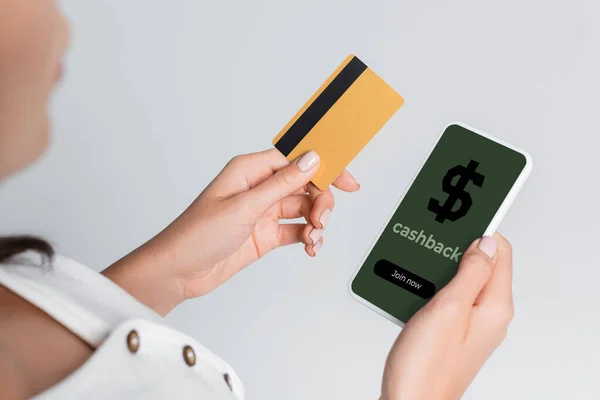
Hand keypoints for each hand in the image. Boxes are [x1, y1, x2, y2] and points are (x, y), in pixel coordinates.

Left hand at [104, 149, 358, 314]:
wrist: (179, 271)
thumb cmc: (196, 234)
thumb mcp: (244, 207)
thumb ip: (281, 184)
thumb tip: (311, 160)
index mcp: (250, 170)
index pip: (296, 160)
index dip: (324, 166)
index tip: (347, 179)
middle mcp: (258, 188)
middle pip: (305, 185)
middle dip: (321, 201)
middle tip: (323, 219)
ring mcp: (263, 212)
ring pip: (303, 208)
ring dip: (315, 222)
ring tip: (314, 237)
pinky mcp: (264, 234)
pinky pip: (296, 230)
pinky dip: (307, 237)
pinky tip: (310, 246)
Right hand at [381, 233, 513, 399]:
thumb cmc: (426, 365)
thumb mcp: (449, 309)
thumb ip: (471, 272)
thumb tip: (486, 242)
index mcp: (494, 306)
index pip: (501, 252)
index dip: (481, 230)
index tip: (457, 218)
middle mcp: (488, 314)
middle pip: (479, 264)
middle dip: (455, 249)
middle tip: (431, 242)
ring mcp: (469, 323)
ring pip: (460, 280)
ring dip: (439, 269)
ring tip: (419, 264)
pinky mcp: (451, 330)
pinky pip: (447, 298)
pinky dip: (431, 287)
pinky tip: (414, 287)